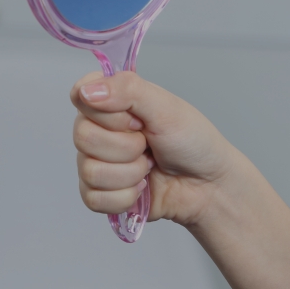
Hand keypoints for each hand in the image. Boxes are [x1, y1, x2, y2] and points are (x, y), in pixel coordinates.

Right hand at [71, 70, 243, 228]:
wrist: (209, 185)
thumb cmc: (192, 141)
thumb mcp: (165, 107)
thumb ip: (127, 90)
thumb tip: (87, 91)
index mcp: (110, 101)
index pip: (80, 96)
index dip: (108, 112)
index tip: (136, 119)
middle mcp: (97, 130)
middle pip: (83, 137)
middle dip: (127, 146)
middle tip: (149, 144)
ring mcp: (96, 162)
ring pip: (90, 171)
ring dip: (130, 173)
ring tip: (149, 166)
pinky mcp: (100, 194)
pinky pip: (94, 198)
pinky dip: (126, 197)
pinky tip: (142, 188)